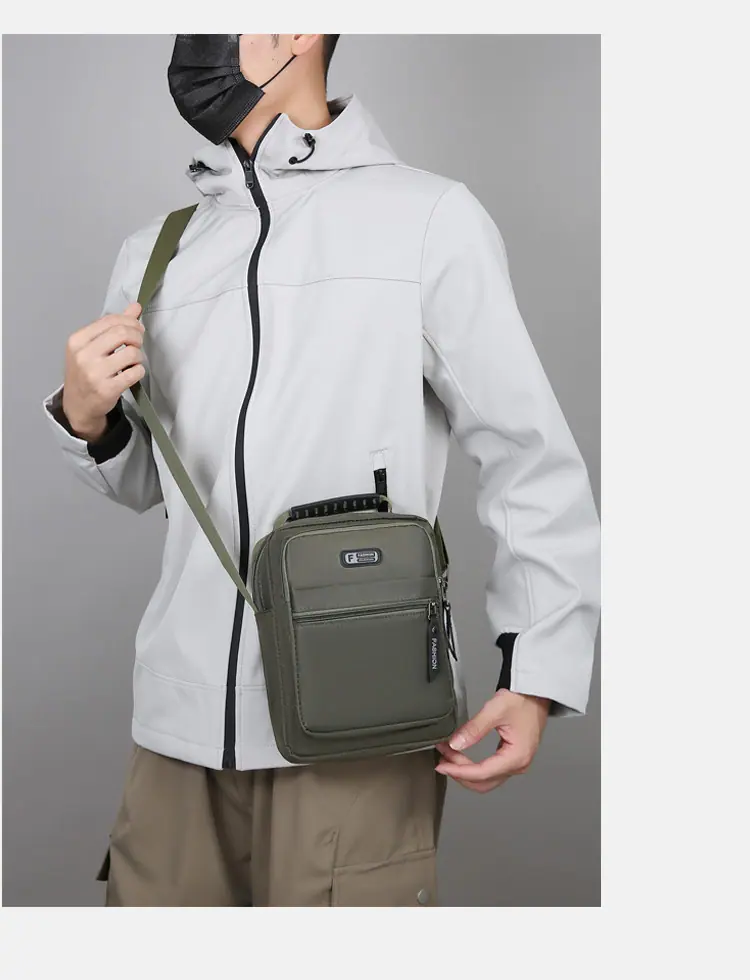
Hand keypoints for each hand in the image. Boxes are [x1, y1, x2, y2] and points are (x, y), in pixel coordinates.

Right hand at [61, 302, 144, 439]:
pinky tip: (131, 373)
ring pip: (132, 353)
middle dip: (137, 336)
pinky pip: (135, 372)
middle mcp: (83, 356)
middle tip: (138, 344)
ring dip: (139, 356)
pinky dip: (139, 371)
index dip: (130, 321)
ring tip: (133, 361)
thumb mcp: (92, 346)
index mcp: (77, 340)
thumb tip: (136, 306)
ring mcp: (95, 374)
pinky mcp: (107, 389)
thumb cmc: (86, 372)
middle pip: (122, 333)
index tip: (137, 329)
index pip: (111, 320)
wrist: (78, 406)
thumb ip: (113, 326)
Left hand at [435, 690, 549, 792]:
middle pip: (484, 782)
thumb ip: (474, 729)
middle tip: (442, 759)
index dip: (459, 771)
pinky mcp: (512, 757)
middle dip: (460, 773)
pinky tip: (460, 756)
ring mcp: (516, 763)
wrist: (535, 693)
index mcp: (516, 756)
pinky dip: (473, 767)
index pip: (482, 773)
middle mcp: (518, 764)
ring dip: (465, 770)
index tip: (442, 766)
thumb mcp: (494, 711)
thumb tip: (456, 744)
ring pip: (486, 779)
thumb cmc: (522, 700)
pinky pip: (490, 770)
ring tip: (447, 756)